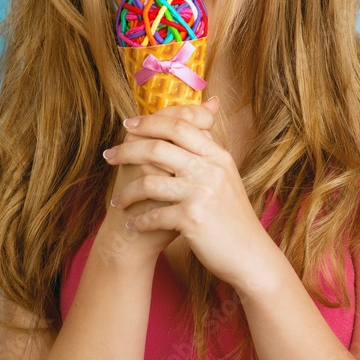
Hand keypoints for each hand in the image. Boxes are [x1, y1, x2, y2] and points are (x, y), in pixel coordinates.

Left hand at [104, 97, 262, 287]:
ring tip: (117, 201)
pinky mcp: (192, 220)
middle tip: (109, 155)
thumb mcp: (225, 174)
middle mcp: (210, 170)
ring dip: (127, 193)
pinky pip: (154, 215)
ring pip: (149, 182)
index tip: (127, 125)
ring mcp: (201, 194)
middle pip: (158, 147)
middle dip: (127, 150)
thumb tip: (208, 104)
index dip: (149, 122)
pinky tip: (132, 224)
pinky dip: (139, 221)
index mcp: (217, 155)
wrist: (250, 255)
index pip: (179, 125)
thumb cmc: (232, 215)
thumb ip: (208, 146)